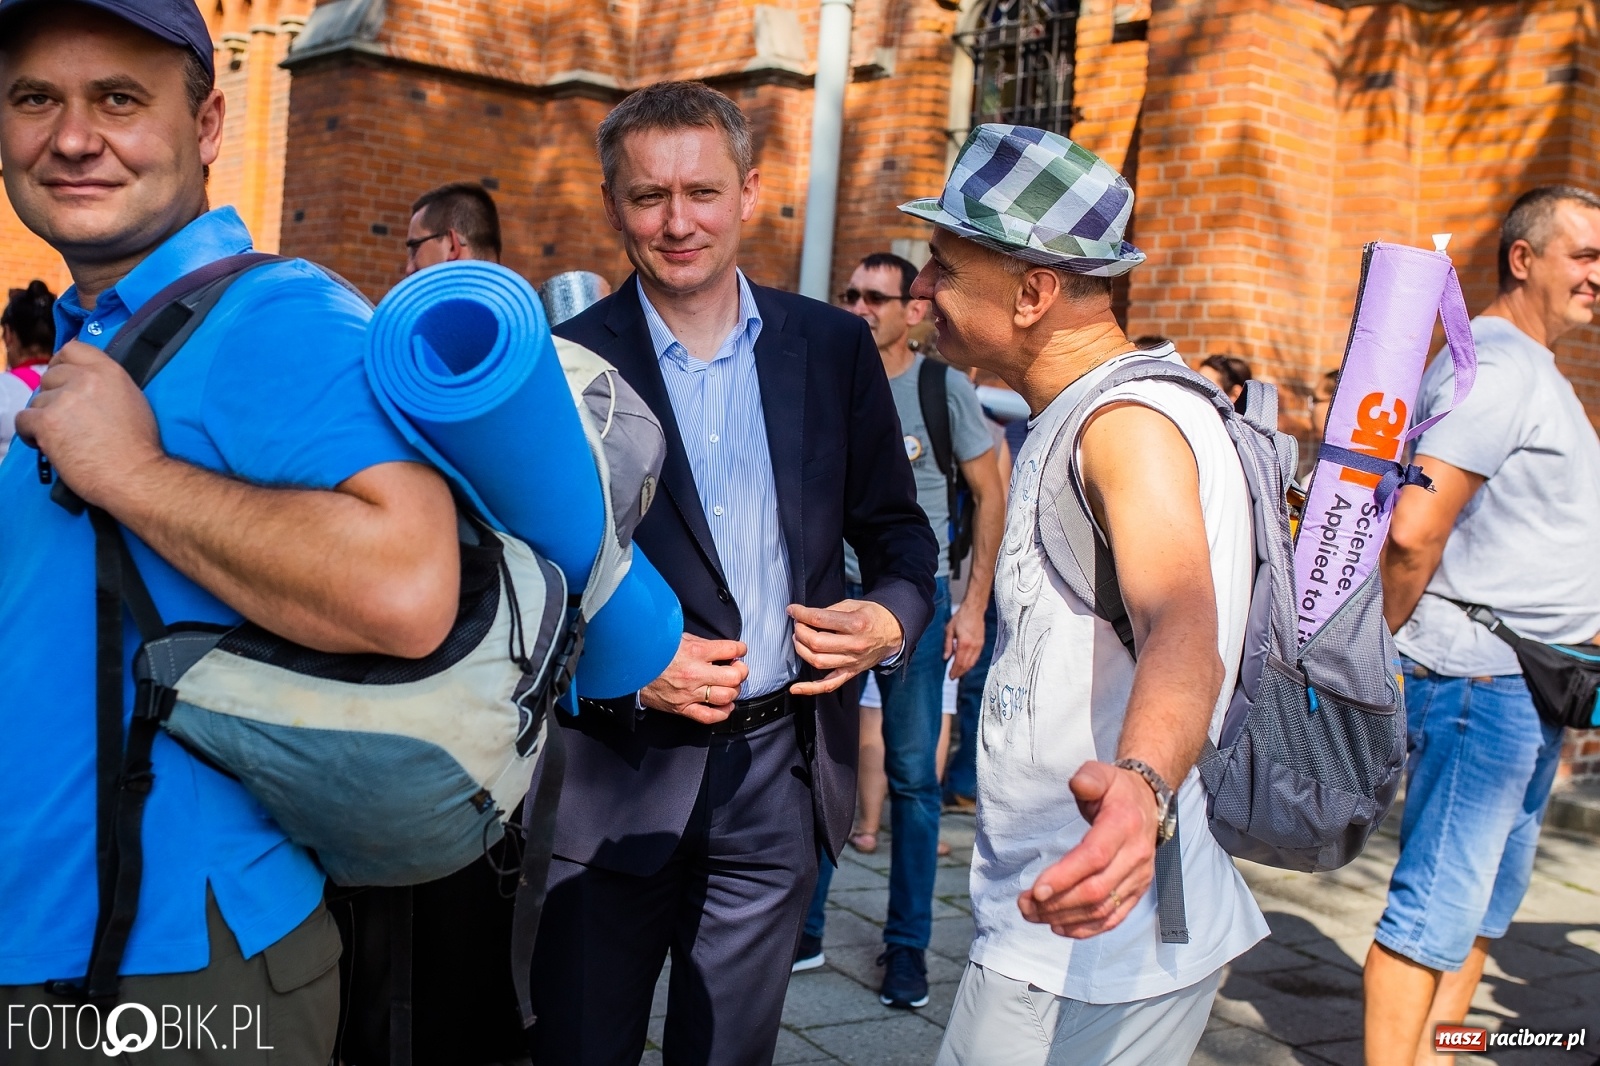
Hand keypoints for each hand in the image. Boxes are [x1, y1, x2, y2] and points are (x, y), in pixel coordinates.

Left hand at [15, 341, 165, 509]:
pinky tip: (46, 444)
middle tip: (65, 417)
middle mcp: (85, 379)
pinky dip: (30, 433)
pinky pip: (23, 420)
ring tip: (62, 437)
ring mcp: (64, 400)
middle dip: (53, 395)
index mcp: (109, 372)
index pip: (72, 349)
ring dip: (45, 417)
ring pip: (37, 401)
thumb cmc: (140, 446)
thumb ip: (108, 386)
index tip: (62, 379)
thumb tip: (86, 386)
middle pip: (50, 376)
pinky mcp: (47, 422)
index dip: (61, 363)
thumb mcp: (133, 401)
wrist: (135, 475)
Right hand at [638, 634, 748, 723]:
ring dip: (734, 691)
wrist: (632, 669)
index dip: (740, 649)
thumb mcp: (679, 638)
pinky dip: (723, 712)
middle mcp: (695, 673)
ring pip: (726, 696)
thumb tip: (722, 648)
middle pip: (734, 676)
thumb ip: (702, 643)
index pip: (731, 650)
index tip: (740, 651)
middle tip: (737, 668)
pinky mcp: (683, 708)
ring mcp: (689, 693)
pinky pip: (709, 716)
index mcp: (695, 652)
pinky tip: (726, 705)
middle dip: (741, 671)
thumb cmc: (654, 653)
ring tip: (730, 685)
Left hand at [787, 599, 902, 695]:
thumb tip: (807, 616)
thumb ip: (830, 610)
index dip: (801, 614)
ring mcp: (852, 662)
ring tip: (799, 639)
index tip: (792, 610)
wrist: (893, 632)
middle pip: (817, 643)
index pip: (820, 620)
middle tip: (798, 624)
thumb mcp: (853, 604)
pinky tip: (795, 689)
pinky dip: (810, 689)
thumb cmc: (872, 616)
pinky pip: (829, 685)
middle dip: (800, 632)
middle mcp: (854, 645)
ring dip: (801, 650)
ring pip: (818, 661)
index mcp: (856, 624)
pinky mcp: (851, 672)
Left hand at [944, 599, 986, 678]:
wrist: (974, 609)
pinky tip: (966, 665)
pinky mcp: (982, 643)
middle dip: (960, 672)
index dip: (955, 671)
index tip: (950, 676)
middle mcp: (973, 646)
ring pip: (972, 662)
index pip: (959, 662)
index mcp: (964, 643)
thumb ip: (947, 645)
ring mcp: (979, 645)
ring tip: (958, 673)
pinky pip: (976, 657)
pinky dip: (971, 663)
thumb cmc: (960, 618)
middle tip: (953, 677)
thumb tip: (946, 658)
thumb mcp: (949, 630)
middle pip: (966, 665)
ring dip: (965, 670)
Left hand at [1017, 761, 1160, 937]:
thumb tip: (1077, 784)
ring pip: (1102, 908)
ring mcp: (1138, 877)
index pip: (1095, 857)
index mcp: (1123, 825)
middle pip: (1096, 889)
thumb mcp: (1102, 774)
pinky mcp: (1137, 891)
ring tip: (1033, 915)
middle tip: (1024, 905)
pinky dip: (1087, 929)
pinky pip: (1114, 918)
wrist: (1149, 804)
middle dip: (1057, 902)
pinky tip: (1059, 927)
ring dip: (1065, 917)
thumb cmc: (1117, 791)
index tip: (1037, 890)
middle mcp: (1135, 856)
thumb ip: (1089, 778)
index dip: (1066, 876)